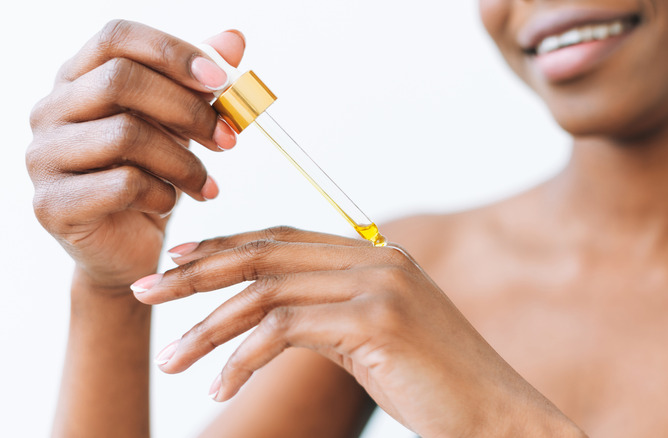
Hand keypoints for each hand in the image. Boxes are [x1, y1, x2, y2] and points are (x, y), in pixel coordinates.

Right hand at [26, 20, 244, 290]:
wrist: (126, 247)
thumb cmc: (152, 176)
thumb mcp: (180, 126)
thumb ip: (200, 83)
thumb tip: (234, 39)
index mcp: (78, 78)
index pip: (117, 37)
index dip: (173, 51)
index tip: (222, 80)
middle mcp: (50, 109)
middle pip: (121, 80)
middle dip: (188, 110)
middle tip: (229, 140)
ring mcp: (43, 156)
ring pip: (126, 135)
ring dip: (184, 162)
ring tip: (207, 185)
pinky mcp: (52, 204)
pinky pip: (122, 184)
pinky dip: (162, 194)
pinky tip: (170, 203)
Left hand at [132, 227, 574, 436]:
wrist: (496, 416)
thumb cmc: (435, 386)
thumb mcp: (375, 340)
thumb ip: (330, 314)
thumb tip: (271, 314)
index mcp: (376, 255)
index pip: (284, 237)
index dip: (226, 244)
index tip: (177, 259)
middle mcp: (377, 259)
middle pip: (266, 254)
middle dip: (198, 272)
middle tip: (145, 291)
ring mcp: (379, 286)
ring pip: (266, 292)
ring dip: (208, 326)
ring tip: (169, 358)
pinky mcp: (376, 321)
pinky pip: (285, 329)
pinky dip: (242, 358)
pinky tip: (220, 386)